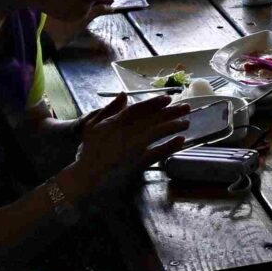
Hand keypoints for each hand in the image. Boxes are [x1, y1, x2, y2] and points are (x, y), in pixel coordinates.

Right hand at [64, 93, 189, 197]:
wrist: (85, 175)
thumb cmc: (89, 150)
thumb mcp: (92, 125)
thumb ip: (108, 109)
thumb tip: (123, 94)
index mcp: (114, 122)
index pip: (138, 109)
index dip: (154, 103)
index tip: (168, 98)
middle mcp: (124, 133)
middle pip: (152, 118)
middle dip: (171, 112)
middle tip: (186, 107)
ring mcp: (131, 148)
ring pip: (156, 133)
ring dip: (173, 126)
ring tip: (186, 122)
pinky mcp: (136, 163)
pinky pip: (156, 153)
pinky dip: (169, 146)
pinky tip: (180, 140)